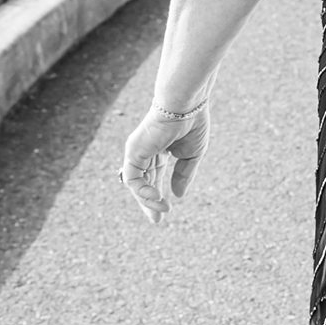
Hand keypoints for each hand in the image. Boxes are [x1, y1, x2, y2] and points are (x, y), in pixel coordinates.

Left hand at [122, 97, 209, 223]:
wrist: (186, 104)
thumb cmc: (192, 122)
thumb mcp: (192, 154)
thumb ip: (184, 175)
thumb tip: (177, 196)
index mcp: (159, 149)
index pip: (154, 176)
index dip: (158, 194)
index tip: (165, 211)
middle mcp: (145, 150)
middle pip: (143, 182)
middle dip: (148, 202)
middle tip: (156, 220)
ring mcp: (137, 151)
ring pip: (136, 183)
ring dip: (148, 200)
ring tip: (162, 210)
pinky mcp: (133, 151)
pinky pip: (133, 179)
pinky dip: (142, 191)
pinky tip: (156, 198)